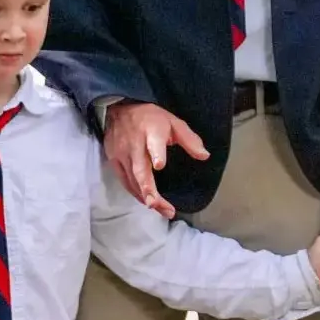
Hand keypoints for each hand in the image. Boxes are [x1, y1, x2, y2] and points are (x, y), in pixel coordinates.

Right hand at [104, 103, 208, 219]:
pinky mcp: (114, 161)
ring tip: (163, 210)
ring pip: (133, 180)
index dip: (156, 153)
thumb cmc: (150, 118)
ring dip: (146, 197)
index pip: (154, 143)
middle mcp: (134, 144)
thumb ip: (189, 139)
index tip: (159, 165)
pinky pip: (125, 182)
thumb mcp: (173, 122)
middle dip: (148, 189)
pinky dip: (136, 194)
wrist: (119, 109)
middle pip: (140, 169)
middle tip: (158, 205)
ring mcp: (122, 154)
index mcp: (152, 131)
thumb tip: (205, 156)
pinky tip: (148, 202)